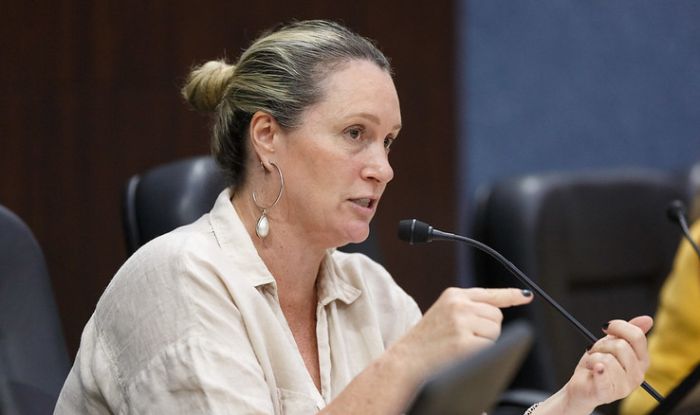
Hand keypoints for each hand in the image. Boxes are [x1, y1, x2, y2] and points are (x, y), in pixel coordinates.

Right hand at [387, 287, 532, 382]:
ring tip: (459, 347)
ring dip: (484, 343)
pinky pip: (490, 348)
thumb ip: (468, 310)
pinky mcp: (464, 343)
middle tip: (463, 340)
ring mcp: (462, 322)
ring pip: (496, 332)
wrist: (405, 361)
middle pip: (497, 317)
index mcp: (453, 295)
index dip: (510, 295)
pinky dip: (481, 355)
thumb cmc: (425, 343)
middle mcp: (459, 304)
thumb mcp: (444, 315)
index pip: (489, 294)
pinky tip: (461, 355)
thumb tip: (497, 315)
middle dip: (488, 330)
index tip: (526, 296)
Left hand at [560, 316, 652, 413]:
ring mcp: (624, 387)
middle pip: (621, 346)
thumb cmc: (598, 364)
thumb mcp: (612, 344)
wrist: (582, 385)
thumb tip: (647, 319)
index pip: (637, 337)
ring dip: (592, 357)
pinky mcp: (608, 393)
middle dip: (601, 345)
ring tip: (592, 365)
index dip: (619, 326)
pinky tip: (595, 369)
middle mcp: (637, 376)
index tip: (606, 327)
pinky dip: (597, 369)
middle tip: (595, 352)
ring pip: (607, 358)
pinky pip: (603, 374)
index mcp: (642, 362)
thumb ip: (628, 333)